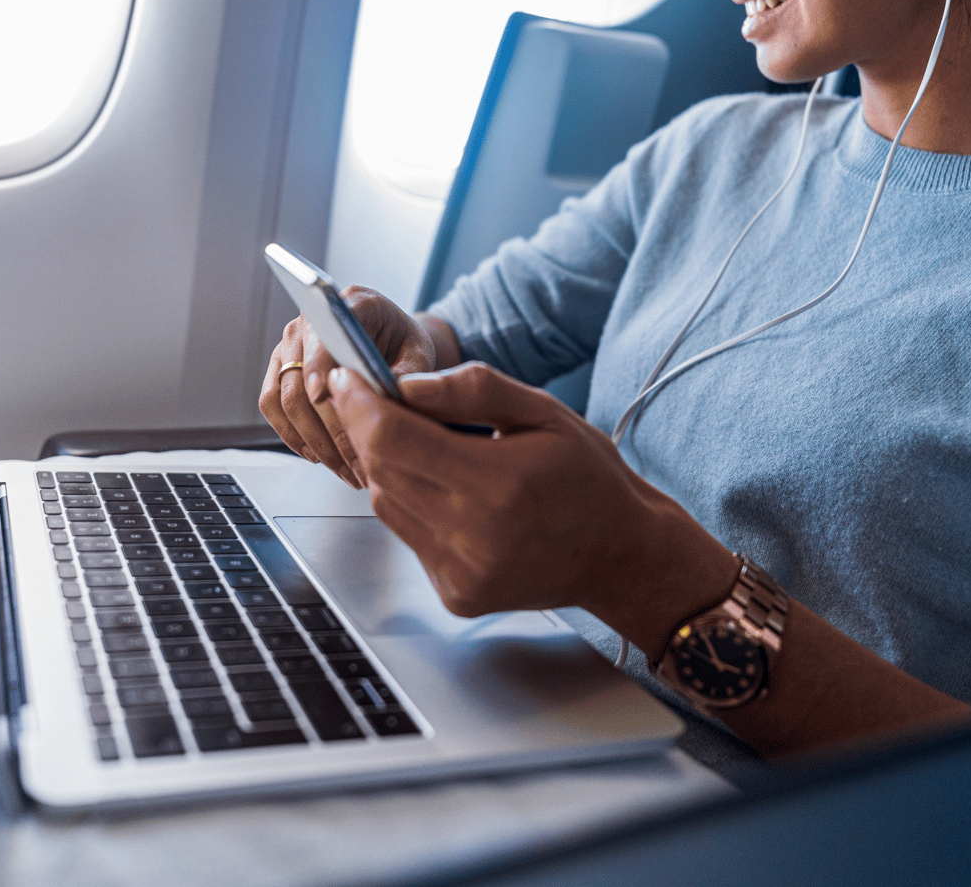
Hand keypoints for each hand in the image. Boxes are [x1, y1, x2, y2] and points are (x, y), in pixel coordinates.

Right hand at [258, 286, 434, 486]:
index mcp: (352, 302)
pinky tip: (319, 456)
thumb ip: (410, 374)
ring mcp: (291, 345)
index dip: (320, 362)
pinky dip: (292, 435)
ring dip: (313, 440)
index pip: (326, 330)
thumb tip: (390, 400)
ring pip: (285, 397)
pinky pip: (272, 404)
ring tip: (344, 468)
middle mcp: (311, 320)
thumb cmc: (405, 346)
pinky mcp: (280, 369)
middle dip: (329, 426)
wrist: (393, 344)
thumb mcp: (420, 355)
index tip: (322, 394)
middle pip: (303, 376)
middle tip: (356, 462)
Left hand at [323, 362, 736, 649]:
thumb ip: (472, 389)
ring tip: (424, 444)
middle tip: (372, 398)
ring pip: (386, 503)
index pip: (393, 438)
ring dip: (389, 466)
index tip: (348, 376)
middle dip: (367, 427)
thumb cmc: (589, 477)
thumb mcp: (544, 411)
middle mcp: (473, 536)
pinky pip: (408, 537)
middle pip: (380, 469)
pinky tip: (448, 491)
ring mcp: (461, 573)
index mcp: (498, 484)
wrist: (622, 556)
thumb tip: (405, 384)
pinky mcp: (456, 594)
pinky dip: (413, 505)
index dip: (360, 403)